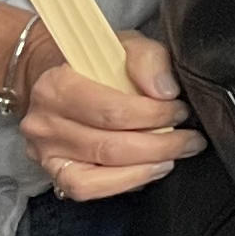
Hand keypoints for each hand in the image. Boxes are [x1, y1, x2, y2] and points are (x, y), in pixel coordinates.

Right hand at [18, 31, 200, 200]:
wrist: (56, 74)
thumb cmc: (95, 61)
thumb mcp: (125, 45)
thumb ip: (148, 60)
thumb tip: (165, 91)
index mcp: (57, 86)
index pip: (112, 111)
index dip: (155, 115)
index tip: (180, 110)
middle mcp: (45, 123)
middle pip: (110, 146)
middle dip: (161, 145)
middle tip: (189, 138)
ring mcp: (47, 152)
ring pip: (100, 174)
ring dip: (146, 168)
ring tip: (173, 155)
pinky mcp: (55, 172)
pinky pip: (87, 190)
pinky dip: (123, 184)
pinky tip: (148, 170)